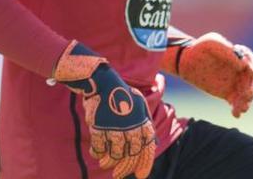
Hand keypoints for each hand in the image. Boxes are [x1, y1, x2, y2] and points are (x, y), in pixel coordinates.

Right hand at [52, 41, 155, 178]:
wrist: (104, 83)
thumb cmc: (124, 95)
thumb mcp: (141, 106)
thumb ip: (146, 125)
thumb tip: (154, 143)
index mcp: (142, 122)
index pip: (147, 149)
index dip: (144, 165)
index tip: (140, 176)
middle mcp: (130, 127)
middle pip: (130, 155)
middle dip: (124, 168)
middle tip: (119, 175)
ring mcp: (114, 127)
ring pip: (114, 154)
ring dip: (110, 162)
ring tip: (106, 165)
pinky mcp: (99, 126)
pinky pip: (99, 147)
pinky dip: (98, 153)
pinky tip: (97, 154)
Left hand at [168, 32, 252, 117]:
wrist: (186, 62)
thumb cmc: (199, 49)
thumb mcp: (211, 43)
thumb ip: (226, 51)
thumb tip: (242, 64)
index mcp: (240, 55)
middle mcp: (241, 69)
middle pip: (252, 80)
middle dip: (251, 88)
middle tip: (247, 94)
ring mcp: (235, 82)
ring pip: (246, 93)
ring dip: (246, 101)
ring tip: (242, 108)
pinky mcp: (228, 93)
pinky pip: (236, 102)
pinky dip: (238, 108)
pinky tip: (236, 114)